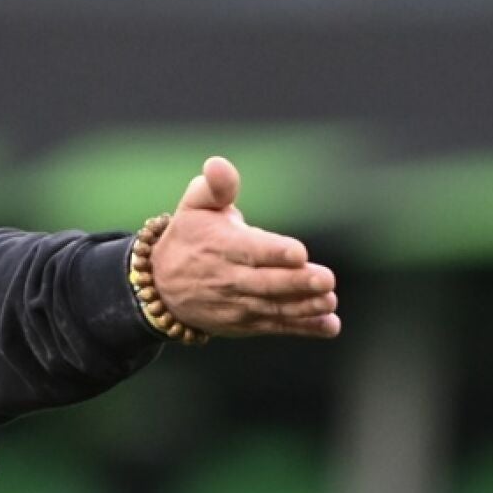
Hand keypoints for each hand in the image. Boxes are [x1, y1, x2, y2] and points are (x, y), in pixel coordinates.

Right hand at [147, 156, 340, 339]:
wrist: (163, 286)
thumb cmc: (189, 236)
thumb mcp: (195, 205)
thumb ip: (216, 186)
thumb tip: (217, 164)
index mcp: (220, 246)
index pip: (249, 250)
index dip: (274, 252)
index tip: (299, 252)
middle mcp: (228, 278)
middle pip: (266, 284)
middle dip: (297, 283)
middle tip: (327, 279)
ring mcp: (237, 305)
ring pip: (273, 308)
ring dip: (304, 307)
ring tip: (329, 301)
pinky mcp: (246, 323)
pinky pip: (276, 326)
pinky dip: (304, 328)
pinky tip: (329, 325)